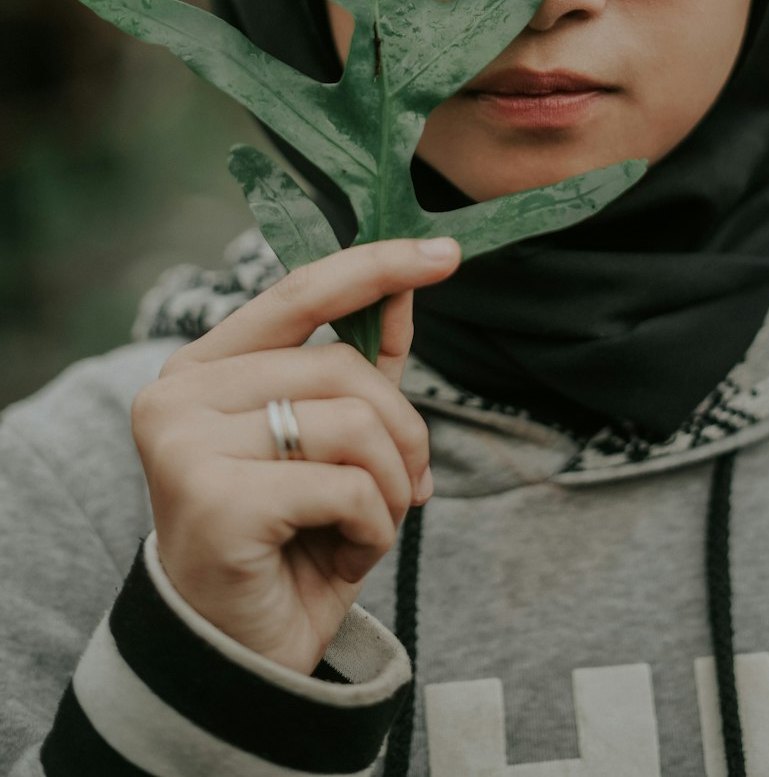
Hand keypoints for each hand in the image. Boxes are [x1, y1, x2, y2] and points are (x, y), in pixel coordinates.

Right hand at [131, 236, 459, 672]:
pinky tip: (343, 559)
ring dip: (392, 487)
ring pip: (352, 424)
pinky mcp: (213, 501)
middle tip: (411, 487)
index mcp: (201, 367)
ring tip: (367, 528)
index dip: (376, 267)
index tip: (446, 254)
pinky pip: (346, 486)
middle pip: (341, 366)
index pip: (299, 292)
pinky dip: (373, 529)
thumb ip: (363, 365)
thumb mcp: (335, 444)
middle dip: (402, 431)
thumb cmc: (288, 541)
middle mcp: (177, 394)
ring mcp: (185, 445)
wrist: (243, 658)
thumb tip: (407, 285)